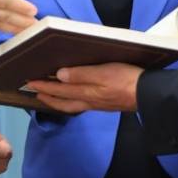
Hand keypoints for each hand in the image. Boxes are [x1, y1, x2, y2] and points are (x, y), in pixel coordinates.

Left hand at [25, 63, 142, 113]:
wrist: (147, 95)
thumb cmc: (126, 80)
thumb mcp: (104, 72)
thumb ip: (82, 74)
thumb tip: (60, 75)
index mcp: (86, 92)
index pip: (60, 90)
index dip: (44, 86)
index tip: (30, 82)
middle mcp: (88, 101)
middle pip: (62, 102)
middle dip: (47, 96)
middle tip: (34, 91)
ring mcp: (97, 104)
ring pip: (71, 105)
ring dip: (57, 101)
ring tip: (48, 97)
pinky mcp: (104, 104)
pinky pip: (80, 105)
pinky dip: (70, 102)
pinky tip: (73, 98)